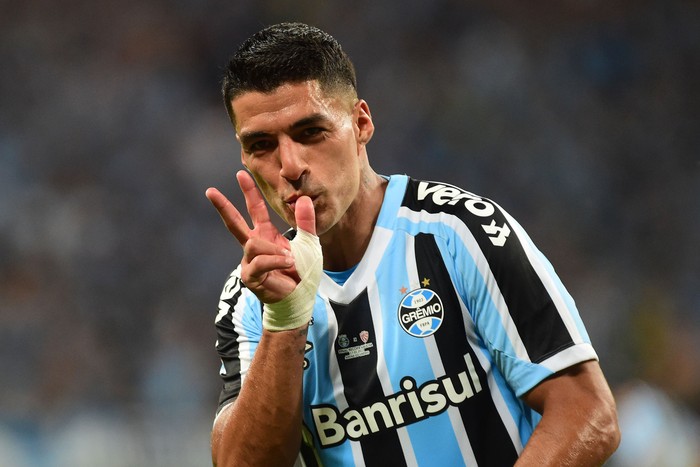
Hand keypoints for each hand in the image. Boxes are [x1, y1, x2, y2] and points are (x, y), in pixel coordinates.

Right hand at [206, 170, 316, 303]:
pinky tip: (286, 265)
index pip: (255, 210)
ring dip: (274, 250)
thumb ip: (306, 223)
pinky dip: (276, 261)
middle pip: (234, 223)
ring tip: (290, 260)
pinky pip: (260, 261)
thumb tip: (304, 199)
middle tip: (209, 191)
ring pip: (253, 244)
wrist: (301, 297)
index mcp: (266, 236)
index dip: (249, 192)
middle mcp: (254, 246)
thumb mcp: (309, 243)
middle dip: (223, 206)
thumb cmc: (303, 273)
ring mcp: (249, 261)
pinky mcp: (249, 276)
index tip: (240, 174)